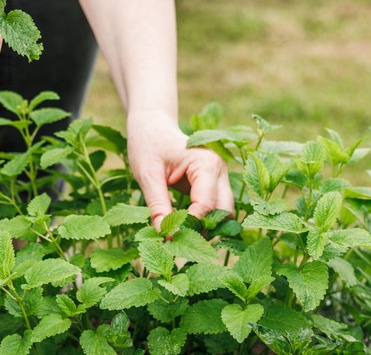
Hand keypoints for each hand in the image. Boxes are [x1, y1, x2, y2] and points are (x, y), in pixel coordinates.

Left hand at [127, 113, 233, 232]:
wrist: (152, 127)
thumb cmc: (148, 145)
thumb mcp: (147, 174)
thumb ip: (157, 204)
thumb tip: (164, 235)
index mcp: (206, 164)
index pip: (206, 205)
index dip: (189, 225)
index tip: (168, 239)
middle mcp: (219, 171)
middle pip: (223, 212)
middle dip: (203, 230)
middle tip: (177, 242)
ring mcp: (219, 178)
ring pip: (223, 214)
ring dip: (205, 228)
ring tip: (178, 237)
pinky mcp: (213, 185)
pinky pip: (215, 209)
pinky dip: (202, 222)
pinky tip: (182, 228)